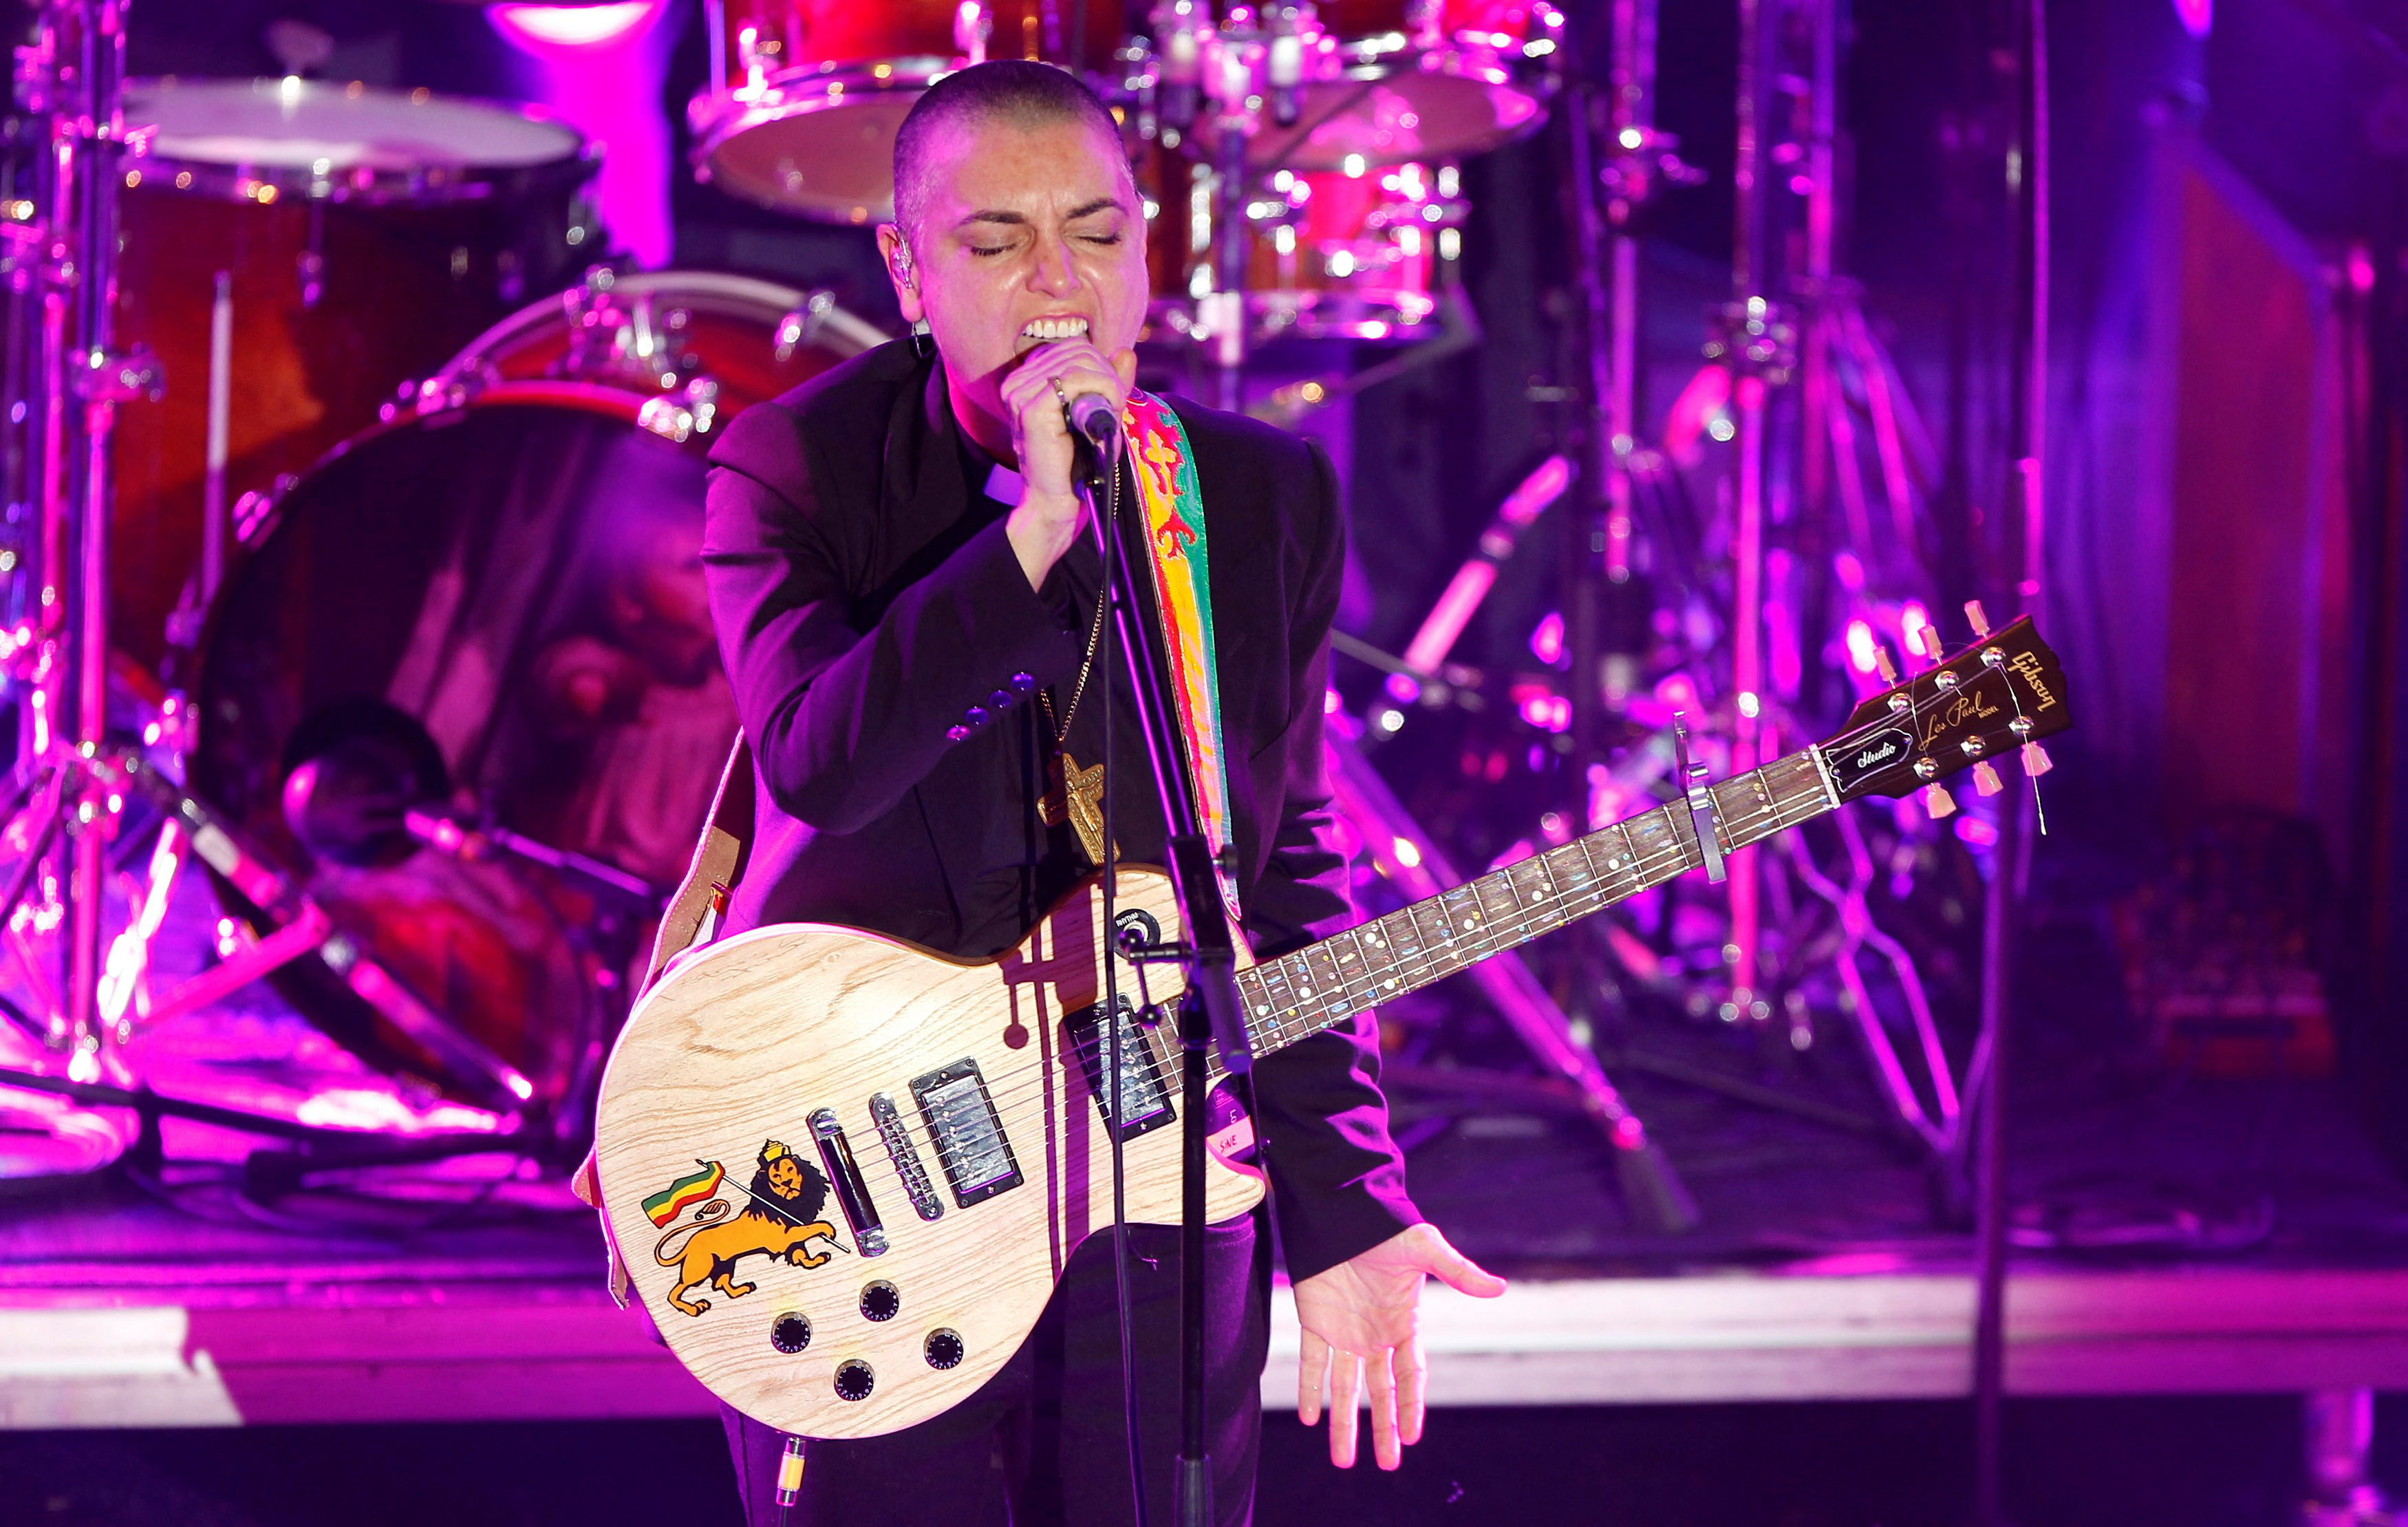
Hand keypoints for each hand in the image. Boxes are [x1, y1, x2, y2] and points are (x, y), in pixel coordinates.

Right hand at [996, 338, 1136, 587]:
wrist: (1059, 503)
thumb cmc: (1078, 464)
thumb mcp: (1100, 414)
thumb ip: (1111, 381)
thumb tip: (1126, 352)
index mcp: (1028, 379)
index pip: (1074, 347)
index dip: (1102, 365)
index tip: (1113, 396)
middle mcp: (1018, 382)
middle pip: (1078, 349)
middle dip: (1107, 374)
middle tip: (1116, 406)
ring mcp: (1021, 394)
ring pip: (1079, 360)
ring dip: (1107, 383)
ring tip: (1111, 412)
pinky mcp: (1031, 409)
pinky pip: (1075, 378)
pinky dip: (1101, 388)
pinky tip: (1107, 410)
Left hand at [1292, 1223, 1505, 1469]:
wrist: (1343, 1209)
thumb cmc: (1388, 1227)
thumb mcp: (1426, 1249)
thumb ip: (1458, 1272)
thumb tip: (1499, 1287)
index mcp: (1404, 1324)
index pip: (1411, 1374)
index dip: (1411, 1405)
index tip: (1410, 1437)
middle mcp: (1376, 1336)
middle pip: (1381, 1392)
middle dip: (1384, 1428)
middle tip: (1387, 1464)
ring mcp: (1345, 1332)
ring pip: (1345, 1387)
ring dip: (1344, 1423)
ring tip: (1344, 1460)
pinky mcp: (1316, 1322)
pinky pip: (1312, 1363)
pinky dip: (1310, 1390)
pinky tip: (1310, 1418)